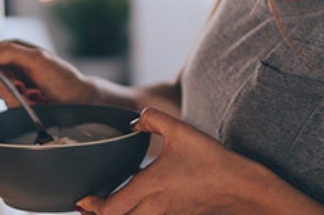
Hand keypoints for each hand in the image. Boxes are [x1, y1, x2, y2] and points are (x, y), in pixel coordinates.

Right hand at [0, 40, 99, 107]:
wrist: (77, 99)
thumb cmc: (61, 76)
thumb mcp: (37, 58)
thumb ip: (10, 52)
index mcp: (11, 50)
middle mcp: (9, 67)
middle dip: (7, 84)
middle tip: (22, 86)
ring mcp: (12, 85)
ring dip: (18, 95)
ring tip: (36, 94)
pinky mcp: (16, 102)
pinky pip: (9, 105)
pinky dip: (24, 104)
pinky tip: (38, 101)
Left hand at [76, 108, 319, 214]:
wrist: (241, 187)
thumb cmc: (212, 162)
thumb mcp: (181, 131)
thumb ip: (153, 119)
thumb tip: (133, 121)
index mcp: (151, 185)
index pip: (111, 208)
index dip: (92, 206)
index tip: (82, 198)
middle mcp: (155, 206)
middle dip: (98, 214)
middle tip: (86, 204)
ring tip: (104, 205)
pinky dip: (134, 214)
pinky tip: (131, 203)